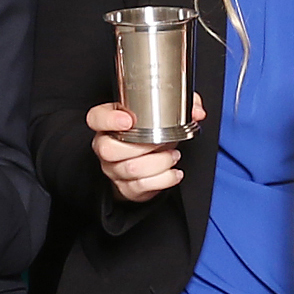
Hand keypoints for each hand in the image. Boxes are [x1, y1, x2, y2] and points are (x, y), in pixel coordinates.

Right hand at [86, 96, 202, 204]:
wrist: (147, 160)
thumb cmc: (150, 132)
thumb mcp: (164, 113)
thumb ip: (182, 106)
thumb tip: (198, 112)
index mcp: (108, 123)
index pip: (96, 118)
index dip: (109, 119)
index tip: (128, 120)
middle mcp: (105, 147)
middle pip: (110, 149)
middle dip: (143, 145)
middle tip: (164, 141)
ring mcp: (113, 169)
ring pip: (130, 169)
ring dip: (158, 162)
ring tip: (174, 155)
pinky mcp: (125, 187)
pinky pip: (141, 186)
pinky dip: (163, 179)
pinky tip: (175, 172)